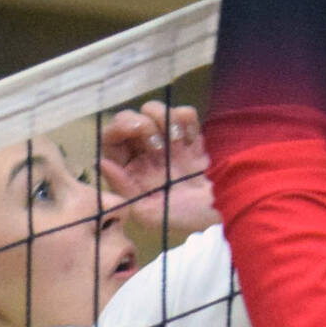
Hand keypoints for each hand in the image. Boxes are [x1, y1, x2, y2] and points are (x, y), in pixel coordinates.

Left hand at [100, 103, 217, 236]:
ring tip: (178, 142)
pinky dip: (187, 120)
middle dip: (143, 123)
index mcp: (129, 169)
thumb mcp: (149, 212)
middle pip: (129, 116)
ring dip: (165, 119)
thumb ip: (124, 187)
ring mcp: (167, 141)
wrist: (224, 212)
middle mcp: (143, 151)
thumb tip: (100, 162)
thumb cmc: (185, 217)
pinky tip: (192, 141)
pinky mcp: (191, 135)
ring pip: (154, 109)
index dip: (118, 128)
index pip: (110, 137)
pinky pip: (184, 113)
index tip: (135, 131)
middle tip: (159, 144)